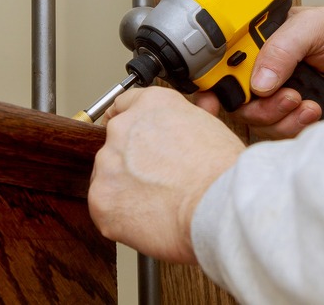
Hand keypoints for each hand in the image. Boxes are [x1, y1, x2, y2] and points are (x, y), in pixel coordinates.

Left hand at [88, 86, 243, 262]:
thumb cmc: (222, 173)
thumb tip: (203, 106)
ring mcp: (108, 163)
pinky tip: (147, 220)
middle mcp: (123, 128)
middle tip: (158, 183)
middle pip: (116, 146)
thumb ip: (189, 118)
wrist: (218, 206)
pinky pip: (105, 208)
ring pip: (108, 178)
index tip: (132, 139)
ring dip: (125, 190)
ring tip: (158, 205)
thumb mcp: (211, 127)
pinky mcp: (101, 198)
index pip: (125, 105)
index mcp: (150, 105)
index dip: (132, 126)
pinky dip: (121, 218)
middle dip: (131, 164)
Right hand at [193, 5, 323, 139]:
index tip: (213, 101)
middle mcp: (259, 70)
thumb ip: (282, 48)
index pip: (219, 67)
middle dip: (257, 107)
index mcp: (253, 44)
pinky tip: (313, 110)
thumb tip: (258, 82)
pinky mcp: (292, 115)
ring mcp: (274, 94)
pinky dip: (295, 125)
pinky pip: (280, 131)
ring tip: (304, 102)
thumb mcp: (311, 27)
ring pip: (256, 120)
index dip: (211, 86)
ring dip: (279, 117)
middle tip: (286, 97)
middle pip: (234, 101)